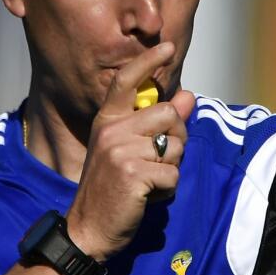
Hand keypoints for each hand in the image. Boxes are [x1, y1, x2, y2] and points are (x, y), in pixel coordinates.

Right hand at [65, 42, 195, 259]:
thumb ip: (156, 123)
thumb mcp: (127, 150)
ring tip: (148, 181)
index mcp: (107, 120)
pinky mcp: (134, 174)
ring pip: (175, 146)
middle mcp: (112, 129)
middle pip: (168, 114)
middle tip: (158, 161)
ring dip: (171, 168)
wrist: (88, 228)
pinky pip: (173, 174)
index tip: (167, 46)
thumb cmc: (111, 188)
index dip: (148, 61)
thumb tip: (187, 97)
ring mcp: (121, 150)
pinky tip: (147, 197)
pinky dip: (168, 190)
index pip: (127, 81)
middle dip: (175, 139)